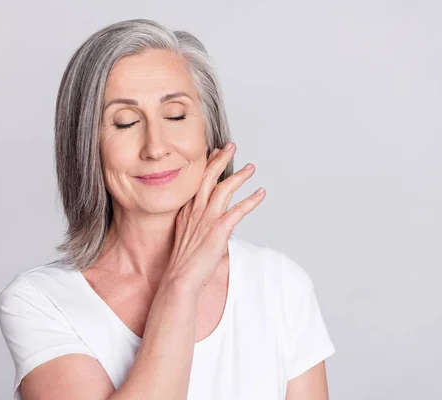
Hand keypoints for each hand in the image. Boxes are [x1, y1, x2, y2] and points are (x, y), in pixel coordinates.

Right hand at [163, 142, 265, 290]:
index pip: (196, 181)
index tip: (213, 152)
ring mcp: (207, 218)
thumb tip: (210, 225)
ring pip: (225, 188)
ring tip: (251, 167)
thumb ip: (197, 226)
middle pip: (209, 177)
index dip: (206, 165)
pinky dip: (252, 200)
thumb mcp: (186, 237)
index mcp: (186, 211)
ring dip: (240, 176)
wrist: (180, 277)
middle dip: (221, 159)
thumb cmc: (183, 262)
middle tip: (231, 146)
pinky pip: (239, 210)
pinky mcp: (219, 229)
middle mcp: (195, 210)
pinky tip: (261, 193)